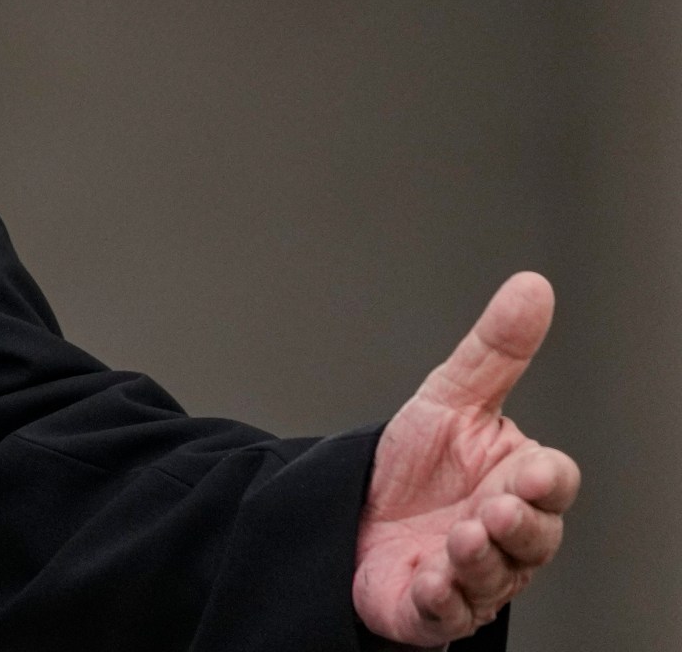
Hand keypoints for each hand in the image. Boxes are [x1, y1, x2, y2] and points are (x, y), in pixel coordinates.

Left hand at [353, 272, 580, 643]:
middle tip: (493, 510)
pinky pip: (447, 613)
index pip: (551, 484)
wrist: (350, 515)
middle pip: (533, 538)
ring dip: (479, 561)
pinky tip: (429, 583)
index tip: (533, 470)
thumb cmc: (413, 468)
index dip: (547, 481)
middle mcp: (503, 534)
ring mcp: (472, 576)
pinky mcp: (431, 610)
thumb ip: (496, 350)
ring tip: (457, 539)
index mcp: (515, 481)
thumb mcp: (449, 399)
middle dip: (518, 526)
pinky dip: (443, 600)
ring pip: (494, 578)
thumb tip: (533, 287)